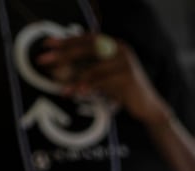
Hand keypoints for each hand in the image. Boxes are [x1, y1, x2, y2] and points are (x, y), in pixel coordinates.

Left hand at [37, 34, 165, 125]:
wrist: (149, 108)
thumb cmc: (124, 92)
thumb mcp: (107, 75)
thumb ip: (92, 64)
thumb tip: (62, 61)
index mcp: (116, 45)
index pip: (87, 38)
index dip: (67, 40)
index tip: (47, 45)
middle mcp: (122, 50)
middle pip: (87, 49)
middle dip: (64, 55)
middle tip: (44, 60)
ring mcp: (126, 64)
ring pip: (93, 68)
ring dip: (74, 79)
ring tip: (63, 88)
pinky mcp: (128, 79)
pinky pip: (102, 82)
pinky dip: (88, 87)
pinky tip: (78, 93)